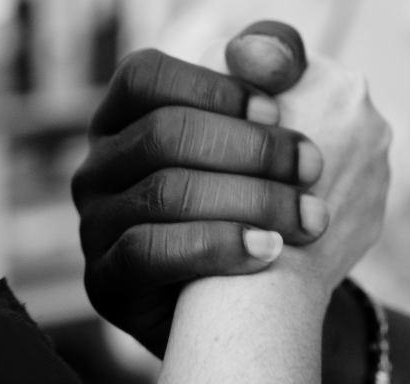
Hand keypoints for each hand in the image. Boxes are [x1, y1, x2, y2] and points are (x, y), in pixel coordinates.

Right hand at [73, 22, 389, 355]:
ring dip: (249, 201)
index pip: (147, 77)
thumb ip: (274, 67)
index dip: (216, 88)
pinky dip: (216, 247)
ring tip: (308, 218)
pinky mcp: (104, 282)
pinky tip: (269, 251)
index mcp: (124, 116)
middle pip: (163, 135)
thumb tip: (260, 56)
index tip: (278, 109)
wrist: (245, 301)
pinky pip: (148, 253)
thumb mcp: (270, 127)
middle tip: (315, 167)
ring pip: (162, 194)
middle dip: (251, 150)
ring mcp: (94, 226)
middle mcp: (98, 166)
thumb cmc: (256, 198)